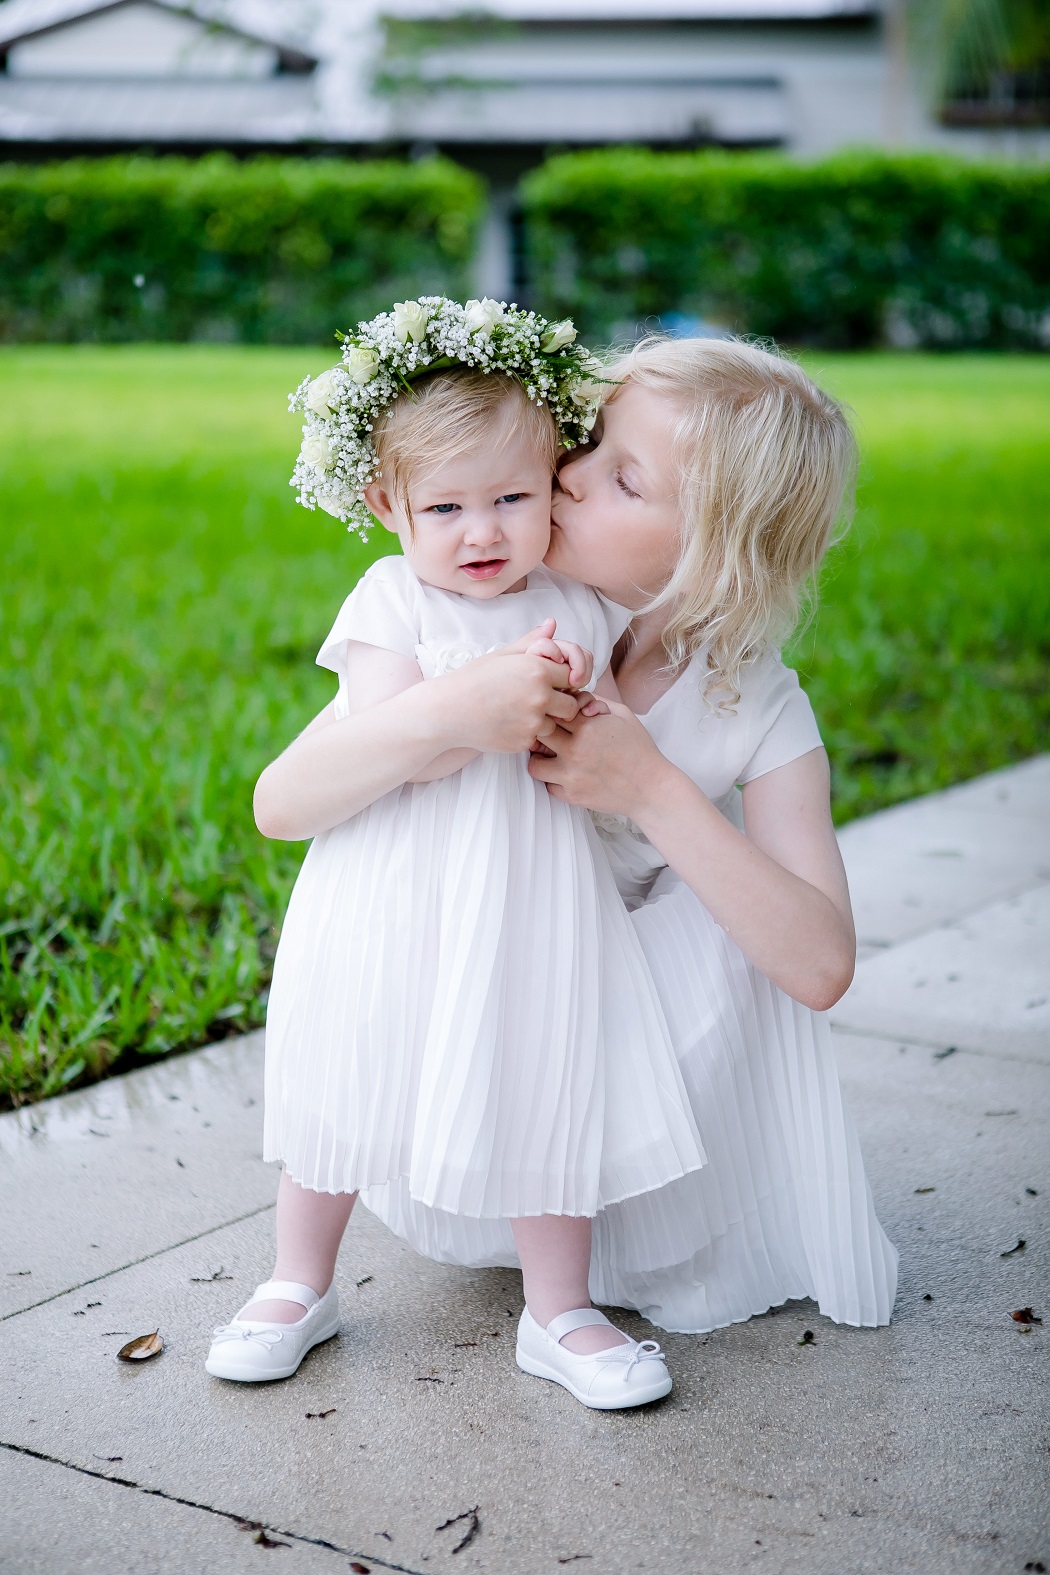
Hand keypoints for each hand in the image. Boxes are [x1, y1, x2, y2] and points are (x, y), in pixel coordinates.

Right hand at [430, 625, 582, 755]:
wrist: (447, 710)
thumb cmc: (473, 679)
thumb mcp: (503, 655)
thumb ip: (533, 641)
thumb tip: (552, 624)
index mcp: (538, 669)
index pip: (573, 675)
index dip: (562, 680)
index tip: (546, 682)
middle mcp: (539, 696)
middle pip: (571, 706)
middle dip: (559, 704)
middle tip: (537, 701)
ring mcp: (532, 721)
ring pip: (555, 725)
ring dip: (543, 721)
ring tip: (517, 712)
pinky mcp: (523, 742)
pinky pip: (537, 739)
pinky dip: (526, 734)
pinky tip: (506, 724)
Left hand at [527, 699, 668, 817]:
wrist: (650, 788)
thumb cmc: (639, 749)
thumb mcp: (622, 715)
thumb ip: (595, 701)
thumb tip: (573, 697)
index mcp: (587, 727)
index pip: (552, 710)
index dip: (554, 711)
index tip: (560, 716)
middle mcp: (575, 751)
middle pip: (538, 733)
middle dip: (542, 731)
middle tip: (551, 734)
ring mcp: (571, 776)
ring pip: (534, 764)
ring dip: (541, 759)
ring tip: (554, 757)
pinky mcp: (571, 796)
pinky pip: (548, 786)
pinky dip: (554, 780)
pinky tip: (567, 774)